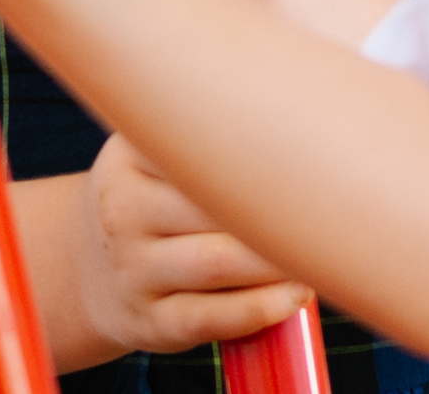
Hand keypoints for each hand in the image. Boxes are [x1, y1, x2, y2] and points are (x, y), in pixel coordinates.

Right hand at [83, 134, 317, 351]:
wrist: (90, 272)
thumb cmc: (154, 203)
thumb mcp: (153, 155)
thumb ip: (211, 130)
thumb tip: (316, 106)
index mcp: (128, 157)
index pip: (195, 141)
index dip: (261, 145)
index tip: (313, 144)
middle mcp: (123, 211)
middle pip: (213, 204)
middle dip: (280, 207)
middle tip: (338, 202)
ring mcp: (132, 270)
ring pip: (216, 262)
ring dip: (277, 260)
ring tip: (320, 253)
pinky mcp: (150, 321)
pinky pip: (210, 317)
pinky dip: (261, 308)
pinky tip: (295, 296)